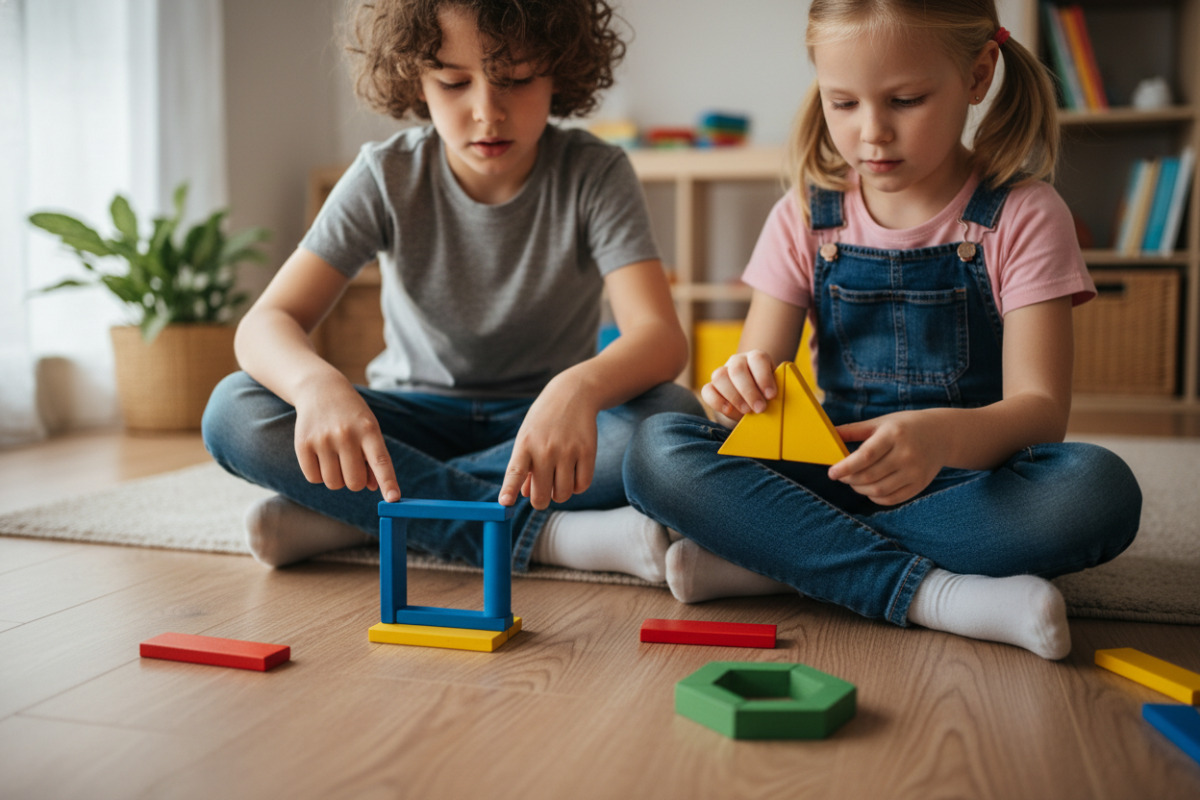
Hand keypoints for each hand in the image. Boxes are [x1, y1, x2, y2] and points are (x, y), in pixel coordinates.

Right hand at [292, 374, 399, 501]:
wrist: (320, 390)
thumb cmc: (352, 416)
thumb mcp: (369, 429)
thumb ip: (374, 458)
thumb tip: (373, 487)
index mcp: (368, 430)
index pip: (381, 461)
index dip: (388, 482)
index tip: (393, 499)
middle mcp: (345, 434)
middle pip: (354, 482)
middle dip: (355, 481)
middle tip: (352, 465)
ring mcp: (323, 439)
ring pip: (333, 483)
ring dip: (337, 479)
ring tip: (336, 458)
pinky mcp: (303, 444)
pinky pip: (314, 478)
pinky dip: (319, 475)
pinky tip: (321, 457)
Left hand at [498, 374, 598, 508]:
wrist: (573, 394)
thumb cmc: (544, 422)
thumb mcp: (527, 437)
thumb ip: (524, 466)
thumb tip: (526, 495)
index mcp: (525, 445)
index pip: (515, 471)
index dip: (509, 489)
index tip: (505, 503)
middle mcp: (546, 449)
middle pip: (541, 495)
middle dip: (541, 501)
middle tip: (542, 494)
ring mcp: (568, 451)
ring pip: (562, 494)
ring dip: (559, 494)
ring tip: (558, 480)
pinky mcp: (587, 452)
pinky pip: (581, 486)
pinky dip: (576, 487)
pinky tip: (573, 475)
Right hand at [701, 349, 777, 425]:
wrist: (751, 406)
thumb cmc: (766, 397)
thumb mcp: (774, 392)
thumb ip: (775, 392)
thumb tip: (776, 399)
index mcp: (756, 358)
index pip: (757, 359)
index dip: (764, 377)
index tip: (771, 395)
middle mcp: (737, 361)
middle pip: (737, 368)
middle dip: (749, 391)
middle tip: (760, 408)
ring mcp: (722, 373)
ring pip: (720, 377)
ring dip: (734, 396)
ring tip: (747, 411)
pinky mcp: (710, 387)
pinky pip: (707, 391)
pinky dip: (717, 401)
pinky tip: (728, 410)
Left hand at [828, 411, 945, 504]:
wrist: (942, 435)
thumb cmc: (905, 426)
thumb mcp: (881, 422)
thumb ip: (854, 430)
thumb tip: (828, 435)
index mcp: (894, 434)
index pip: (866, 456)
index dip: (846, 466)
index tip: (832, 472)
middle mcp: (906, 454)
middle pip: (870, 475)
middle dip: (849, 479)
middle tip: (840, 476)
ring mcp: (915, 472)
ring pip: (878, 490)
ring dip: (859, 489)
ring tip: (853, 481)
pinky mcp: (920, 485)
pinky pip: (891, 498)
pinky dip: (875, 497)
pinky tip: (869, 488)